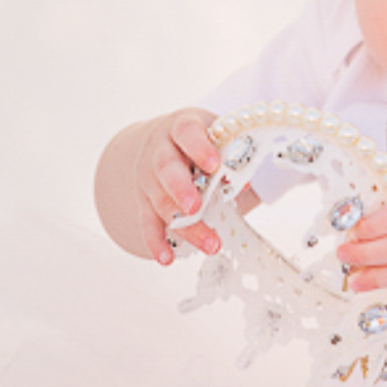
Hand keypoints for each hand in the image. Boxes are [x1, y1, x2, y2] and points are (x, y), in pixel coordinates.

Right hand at [101, 109, 222, 264]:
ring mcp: (148, 177)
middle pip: (166, 170)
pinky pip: (147, 223)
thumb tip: (242, 182)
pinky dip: (156, 242)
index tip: (214, 165)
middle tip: (195, 208)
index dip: (199, 148)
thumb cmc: (199, 140)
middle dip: (181, 189)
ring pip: (160, 201)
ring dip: (184, 225)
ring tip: (210, 244)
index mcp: (181, 127)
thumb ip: (232, 155)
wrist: (161, 141)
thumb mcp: (217, 136)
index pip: (187, 133)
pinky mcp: (144, 201)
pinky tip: (167, 258)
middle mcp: (158, 151)